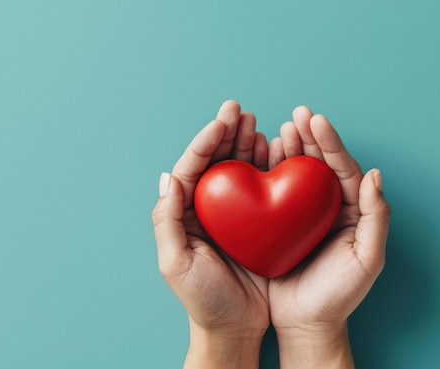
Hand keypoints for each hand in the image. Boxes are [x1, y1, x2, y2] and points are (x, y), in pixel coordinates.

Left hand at [151, 101, 269, 368]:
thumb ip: (166, 220)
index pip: (192, 168)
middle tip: (239, 111)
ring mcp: (232, 215)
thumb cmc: (202, 299)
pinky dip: (265, 167)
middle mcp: (206, 209)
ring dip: (245, 144)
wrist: (234, 328)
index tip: (222, 121)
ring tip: (255, 124)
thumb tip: (168, 177)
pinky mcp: (255, 224)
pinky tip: (273, 151)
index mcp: (184, 214)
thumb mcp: (176, 263)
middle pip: (215, 162)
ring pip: (237, 170)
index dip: (205, 142)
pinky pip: (260, 188)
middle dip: (226, 134)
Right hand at [268, 106, 390, 367]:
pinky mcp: (277, 223)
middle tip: (298, 114)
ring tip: (282, 128)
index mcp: (350, 211)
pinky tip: (263, 154)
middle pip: (319, 164)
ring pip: (296, 172)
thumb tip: (374, 174)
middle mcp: (325, 207)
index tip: (316, 120)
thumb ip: (376, 216)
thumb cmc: (339, 295)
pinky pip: (273, 191)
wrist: (306, 322)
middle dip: (310, 137)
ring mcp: (300, 214)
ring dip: (290, 147)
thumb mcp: (367, 259)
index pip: (342, 169)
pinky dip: (269, 170)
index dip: (330, 143)